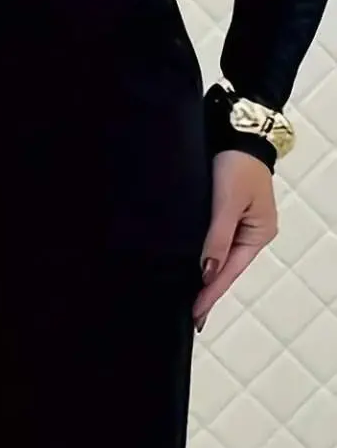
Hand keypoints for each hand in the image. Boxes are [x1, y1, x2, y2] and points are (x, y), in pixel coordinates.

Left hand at [193, 149, 277, 332]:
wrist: (237, 131)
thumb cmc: (236, 163)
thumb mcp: (226, 201)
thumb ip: (216, 237)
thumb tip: (207, 272)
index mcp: (259, 234)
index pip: (229, 271)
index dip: (211, 292)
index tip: (196, 314)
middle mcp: (252, 233)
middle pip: (226, 267)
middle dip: (208, 289)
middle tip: (192, 316)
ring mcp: (241, 223)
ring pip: (220, 255)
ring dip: (205, 273)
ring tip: (189, 298)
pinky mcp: (228, 212)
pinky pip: (215, 240)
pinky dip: (204, 255)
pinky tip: (193, 266)